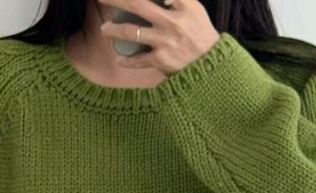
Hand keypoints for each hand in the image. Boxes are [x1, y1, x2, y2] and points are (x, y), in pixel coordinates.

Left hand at [99, 0, 220, 74]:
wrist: (211, 65)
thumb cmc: (199, 33)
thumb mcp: (193, 8)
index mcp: (182, 3)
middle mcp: (172, 20)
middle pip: (137, 4)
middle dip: (116, 0)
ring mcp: (165, 41)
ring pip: (132, 32)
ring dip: (114, 30)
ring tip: (104, 29)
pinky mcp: (161, 60)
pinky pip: (138, 60)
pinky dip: (127, 60)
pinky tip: (119, 58)